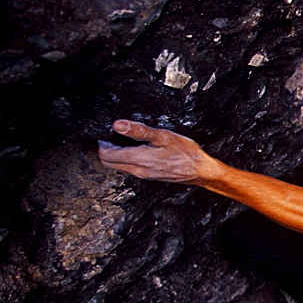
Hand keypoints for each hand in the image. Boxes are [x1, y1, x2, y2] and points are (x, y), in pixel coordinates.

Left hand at [98, 120, 218, 182]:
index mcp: (138, 159)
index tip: (105, 134)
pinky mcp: (149, 177)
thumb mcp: (163, 136)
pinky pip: (129, 169)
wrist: (200, 171)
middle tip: (109, 137)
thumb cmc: (185, 153)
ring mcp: (143, 175)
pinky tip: (135, 151)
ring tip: (121, 142)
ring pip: (118, 167)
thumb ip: (139, 130)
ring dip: (115, 156)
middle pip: (108, 163)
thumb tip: (118, 125)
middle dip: (105, 150)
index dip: (102, 143)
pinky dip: (125, 160)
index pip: (107, 154)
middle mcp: (137, 170)